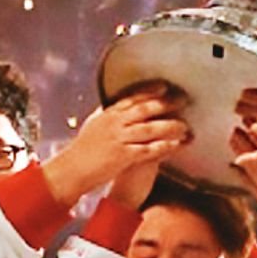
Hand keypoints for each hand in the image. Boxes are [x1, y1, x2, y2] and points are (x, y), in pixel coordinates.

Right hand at [43, 83, 189, 206]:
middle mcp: (114, 123)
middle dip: (166, 104)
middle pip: (145, 109)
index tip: (165, 87)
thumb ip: (106, 116)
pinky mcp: (123, 156)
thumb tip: (112, 107)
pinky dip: (164, 146)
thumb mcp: (93, 126)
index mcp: (107, 115)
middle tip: (183, 100)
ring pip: (150, 128)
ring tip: (185, 126)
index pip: (132, 97)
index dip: (150, 91)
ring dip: (170, 126)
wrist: (71, 170)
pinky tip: (177, 145)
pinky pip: (149, 149)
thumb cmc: (81, 151)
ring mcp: (119, 139)